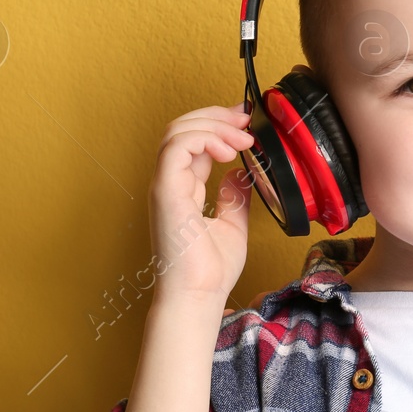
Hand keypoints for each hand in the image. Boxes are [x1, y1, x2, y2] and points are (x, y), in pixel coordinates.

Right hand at [148, 102, 254, 303]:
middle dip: (216, 115)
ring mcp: (165, 186)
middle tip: (246, 116)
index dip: (219, 125)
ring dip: (213, 125)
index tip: (247, 121)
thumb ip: (235, 197)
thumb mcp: (234, 224)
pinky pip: (175, 147)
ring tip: (242, 137)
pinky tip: (228, 150)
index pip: (194, 142)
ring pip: (176, 132)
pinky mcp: (165, 192)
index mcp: (184, 188)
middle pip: (182, 128)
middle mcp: (171, 183)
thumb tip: (240, 172)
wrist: (199, 296)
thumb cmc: (209, 271)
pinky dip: (203, 139)